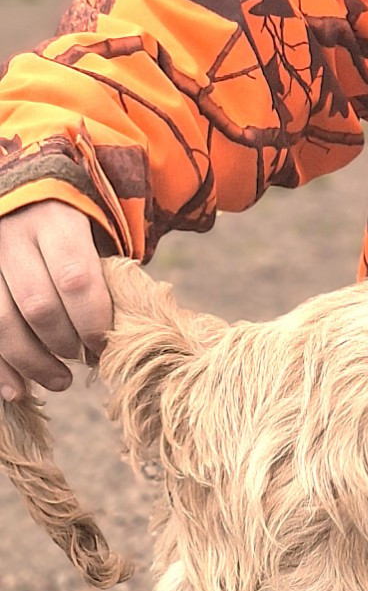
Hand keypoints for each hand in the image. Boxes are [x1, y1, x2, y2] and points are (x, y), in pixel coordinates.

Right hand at [0, 200, 112, 399]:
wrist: (22, 200)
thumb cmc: (72, 233)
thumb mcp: (94, 238)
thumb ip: (108, 278)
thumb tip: (132, 335)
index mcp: (56, 223)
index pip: (76, 281)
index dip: (92, 323)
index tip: (105, 347)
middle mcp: (13, 236)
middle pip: (38, 306)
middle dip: (65, 344)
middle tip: (84, 360)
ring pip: (1, 320)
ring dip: (31, 361)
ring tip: (59, 381)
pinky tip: (16, 390)